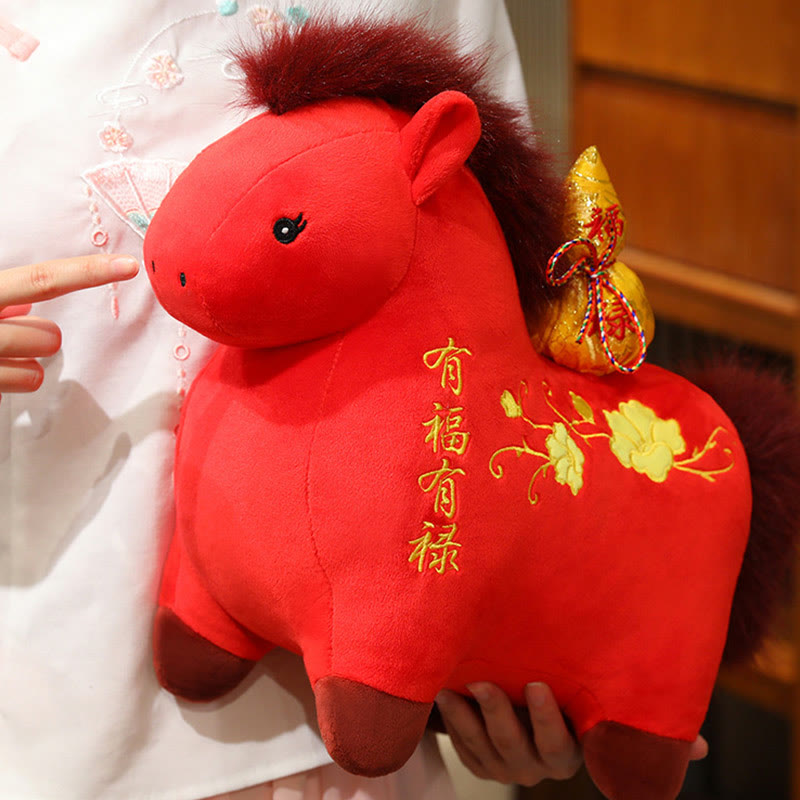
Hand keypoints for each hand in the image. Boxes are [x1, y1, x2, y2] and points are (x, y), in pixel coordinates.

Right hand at [0, 254, 138, 395]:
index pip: (41, 280)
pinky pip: (23, 386)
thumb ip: (3, 299)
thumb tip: (27, 306)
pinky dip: (13, 381)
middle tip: (22, 338)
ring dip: (25, 364)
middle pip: (50, 337)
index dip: (88, 272)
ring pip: (37, 372)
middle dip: (46, 339)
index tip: (130, 266)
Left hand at [436, 682, 707, 785]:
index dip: (546, 717)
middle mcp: (538, 767)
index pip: (560, 745)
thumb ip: (640, 721)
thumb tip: (706, 749)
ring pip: (485, 749)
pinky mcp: (480, 761)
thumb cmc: (574, 697)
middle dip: (500, 715)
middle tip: (486, 683)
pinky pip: (464, 749)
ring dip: (468, 719)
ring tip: (457, 686)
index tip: (536, 683)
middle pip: (516, 748)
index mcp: (571, 754)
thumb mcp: (603, 707)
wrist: (528, 700)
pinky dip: (453, 724)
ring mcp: (506, 765)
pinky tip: (444, 694)